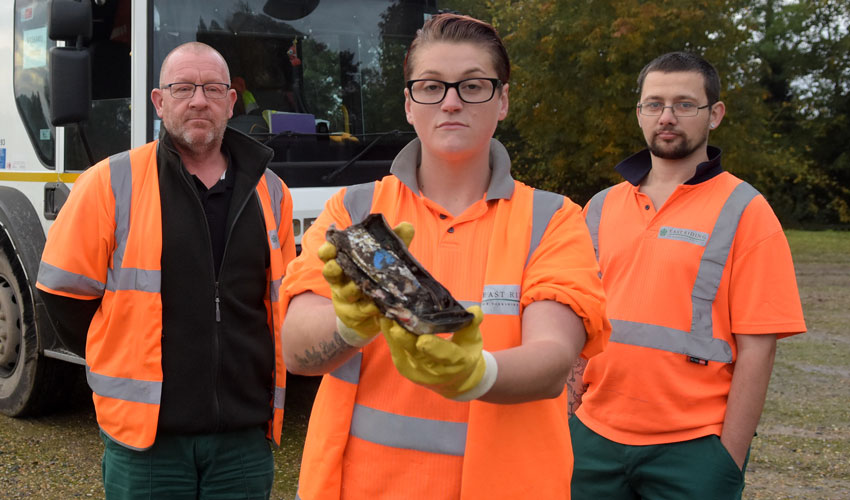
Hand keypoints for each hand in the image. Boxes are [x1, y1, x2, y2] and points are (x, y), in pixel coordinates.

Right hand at [319, 221, 414, 346]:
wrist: (377, 312)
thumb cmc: (377, 279)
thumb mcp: (387, 259)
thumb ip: (396, 243)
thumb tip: (406, 226)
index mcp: (344, 262)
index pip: (328, 254)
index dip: (327, 250)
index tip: (332, 247)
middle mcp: (340, 280)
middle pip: (330, 272)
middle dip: (333, 267)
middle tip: (338, 264)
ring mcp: (345, 298)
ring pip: (345, 292)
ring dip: (352, 287)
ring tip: (361, 285)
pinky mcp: (353, 315)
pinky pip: (359, 310)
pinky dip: (368, 306)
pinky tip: (376, 305)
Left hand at [381, 306, 496, 399]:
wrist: (456, 380)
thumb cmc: (465, 353)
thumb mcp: (473, 339)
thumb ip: (472, 324)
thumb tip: (475, 310)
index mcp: (456, 362)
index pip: (445, 355)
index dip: (433, 348)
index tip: (422, 339)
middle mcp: (435, 370)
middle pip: (417, 353)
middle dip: (405, 337)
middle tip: (395, 318)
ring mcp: (417, 372)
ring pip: (402, 351)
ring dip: (392, 333)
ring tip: (386, 313)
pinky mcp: (405, 369)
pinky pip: (395, 352)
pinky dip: (389, 336)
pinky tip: (384, 321)